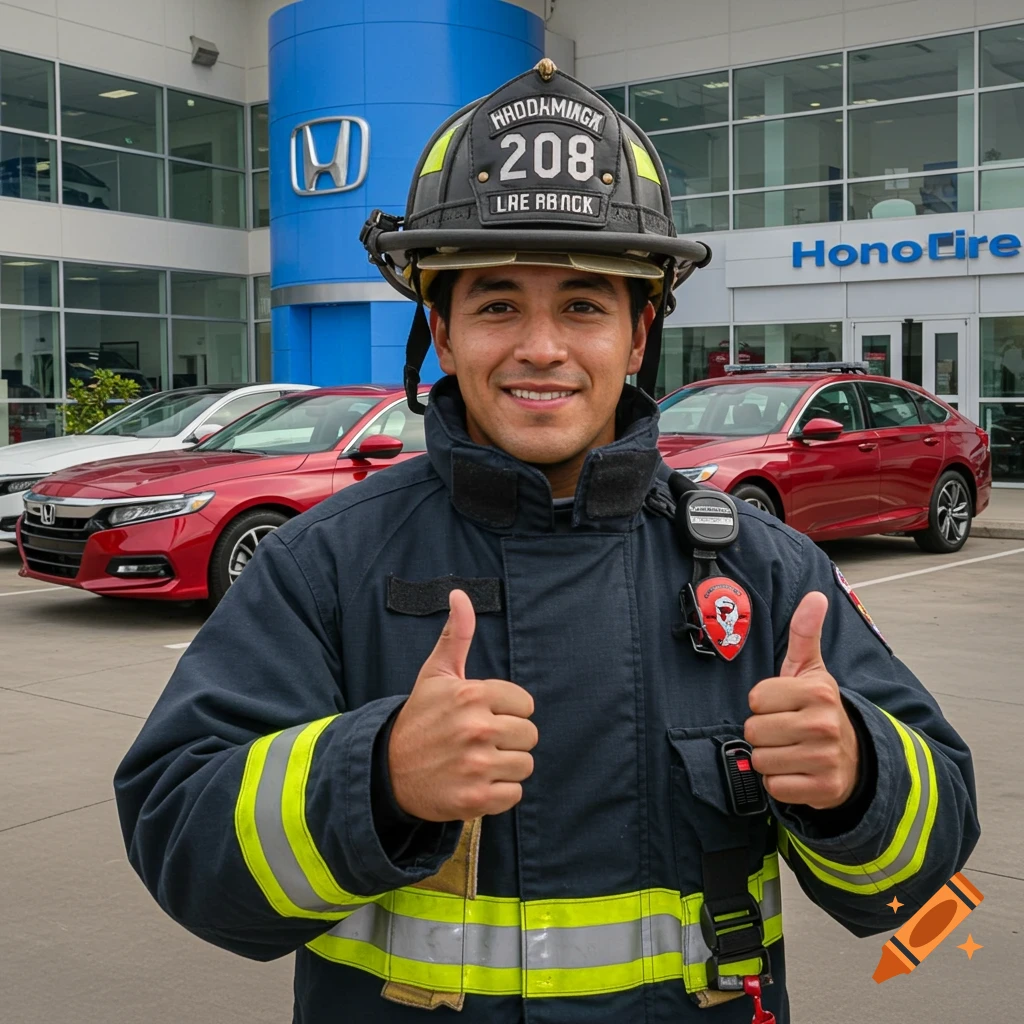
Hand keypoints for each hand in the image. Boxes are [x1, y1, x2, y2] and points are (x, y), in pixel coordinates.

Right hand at [388, 589, 537, 821]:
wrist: (386, 771)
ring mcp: (476, 766)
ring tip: (477, 762)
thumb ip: (457, 634)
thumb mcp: (435, 673)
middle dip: (509, 739)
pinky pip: (514, 794)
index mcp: (472, 695)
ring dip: (505, 766)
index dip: (507, 711)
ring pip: (524, 765)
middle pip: (529, 735)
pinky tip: (475, 782)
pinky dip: (499, 793)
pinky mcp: (476, 799)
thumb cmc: (420, 718)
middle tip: (480, 741)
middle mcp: (476, 728)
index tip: (483, 715)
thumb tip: (460, 594)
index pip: (525, 704)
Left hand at [744, 592, 860, 809]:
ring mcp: (825, 759)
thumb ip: (804, 634)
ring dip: (770, 759)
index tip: (784, 706)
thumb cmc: (818, 710)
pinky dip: (780, 783)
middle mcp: (824, 724)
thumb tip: (815, 596)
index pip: (755, 699)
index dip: (763, 704)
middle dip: (764, 733)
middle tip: (786, 731)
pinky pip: (774, 787)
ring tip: (792, 750)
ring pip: (761, 760)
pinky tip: (797, 772)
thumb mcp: (811, 670)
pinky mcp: (823, 789)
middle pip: (754, 731)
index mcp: (818, 692)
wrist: (853, 757)